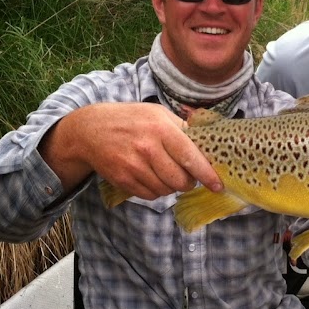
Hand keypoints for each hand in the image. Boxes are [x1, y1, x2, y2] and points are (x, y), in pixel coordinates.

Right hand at [39, 102, 221, 199]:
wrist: (90, 129)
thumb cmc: (130, 119)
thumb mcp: (158, 113)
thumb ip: (183, 128)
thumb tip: (208, 144)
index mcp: (161, 128)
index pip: (191, 157)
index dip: (207, 175)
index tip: (217, 185)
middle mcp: (148, 148)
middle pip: (180, 180)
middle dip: (188, 182)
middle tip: (187, 176)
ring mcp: (134, 165)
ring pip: (166, 190)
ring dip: (171, 186)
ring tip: (165, 172)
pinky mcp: (123, 179)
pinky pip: (150, 195)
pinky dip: (156, 190)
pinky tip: (151, 176)